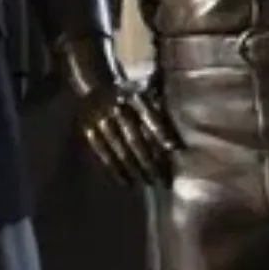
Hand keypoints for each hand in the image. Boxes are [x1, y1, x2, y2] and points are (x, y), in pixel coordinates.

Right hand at [78, 72, 179, 186]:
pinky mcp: (89, 130)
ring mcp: (102, 120)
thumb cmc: (129, 94)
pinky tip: (127, 182)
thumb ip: (162, 104)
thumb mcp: (145, 89)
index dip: (162, 132)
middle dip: (150, 161)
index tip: (174, 148)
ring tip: (148, 183)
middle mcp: (117, 108)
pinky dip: (115, 170)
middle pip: (135, 138)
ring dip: (135, 169)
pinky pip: (103, 153)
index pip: (150, 116)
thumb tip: (180, 137)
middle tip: (163, 179)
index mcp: (134, 96)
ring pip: (120, 149)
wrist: (94, 86)